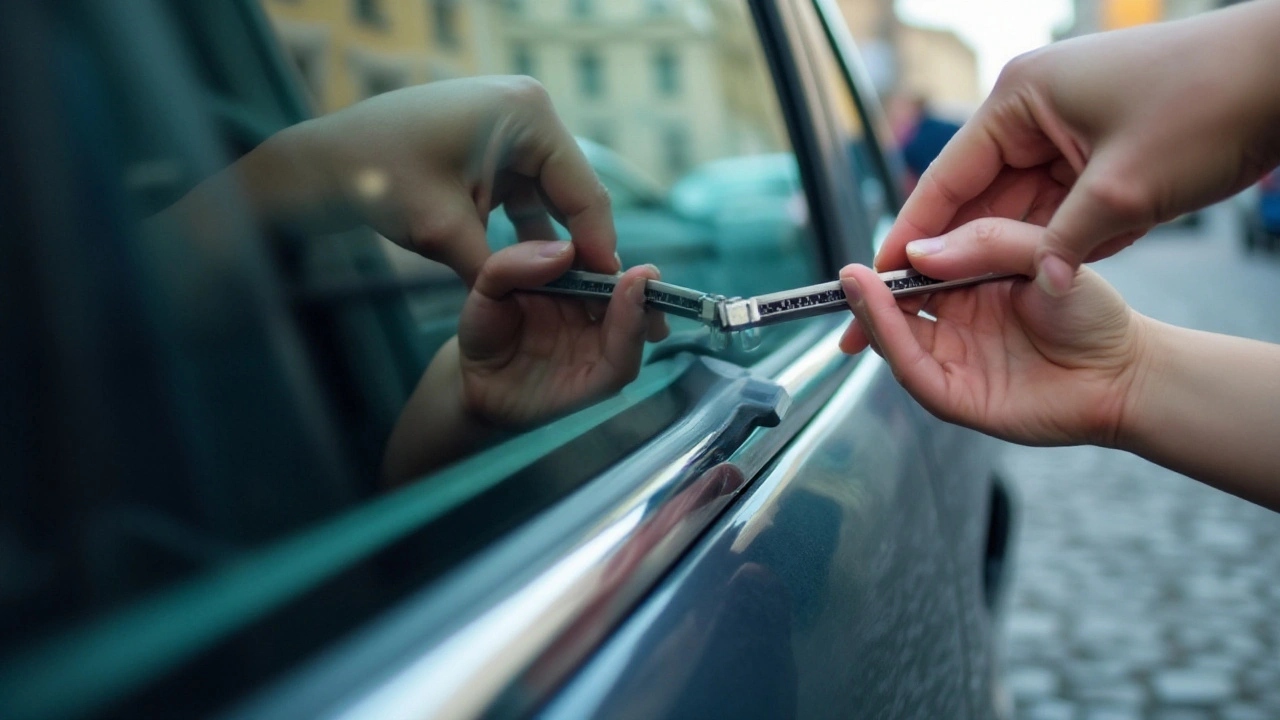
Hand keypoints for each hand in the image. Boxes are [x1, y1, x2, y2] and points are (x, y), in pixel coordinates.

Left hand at [244, 76, 618, 283]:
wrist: (325, 163)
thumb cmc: (378, 180)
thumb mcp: (443, 232)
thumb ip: (503, 266)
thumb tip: (555, 293)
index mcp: (529, 115)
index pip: (584, 190)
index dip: (599, 247)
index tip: (611, 297)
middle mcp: (529, 111)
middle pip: (574, 192)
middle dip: (581, 247)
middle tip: (598, 303)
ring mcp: (513, 126)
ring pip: (552, 197)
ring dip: (556, 243)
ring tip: (572, 295)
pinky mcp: (496, 146)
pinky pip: (527, 194)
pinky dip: (530, 231)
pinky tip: (538, 274)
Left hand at [457, 241, 665, 423]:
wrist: (472, 384)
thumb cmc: (484, 331)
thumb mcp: (486, 289)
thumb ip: (511, 265)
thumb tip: (566, 251)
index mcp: (573, 285)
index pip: (603, 264)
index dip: (609, 252)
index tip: (608, 245)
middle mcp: (593, 313)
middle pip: (631, 296)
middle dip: (642, 283)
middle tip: (645, 271)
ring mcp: (599, 347)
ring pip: (635, 327)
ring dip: (641, 308)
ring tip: (639, 285)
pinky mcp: (597, 382)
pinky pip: (621, 364)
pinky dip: (630, 339)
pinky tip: (632, 319)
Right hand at [842, 218, 1148, 446]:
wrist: (1126, 372)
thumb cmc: (1090, 313)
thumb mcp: (1041, 257)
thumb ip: (987, 244)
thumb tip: (919, 253)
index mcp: (969, 283)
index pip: (915, 268)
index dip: (890, 258)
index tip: (872, 245)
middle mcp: (953, 321)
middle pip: (895, 304)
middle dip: (867, 290)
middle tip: (847, 272)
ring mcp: (952, 359)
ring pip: (896, 337)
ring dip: (871, 312)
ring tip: (856, 284)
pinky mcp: (955, 396)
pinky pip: (913, 368)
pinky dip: (892, 341)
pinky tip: (881, 315)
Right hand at [875, 2, 1279, 293]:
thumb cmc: (1207, 108)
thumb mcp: (1122, 193)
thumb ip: (1055, 245)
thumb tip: (1016, 288)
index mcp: (1020, 100)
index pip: (948, 178)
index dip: (914, 232)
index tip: (883, 276)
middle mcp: (1032, 112)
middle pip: (976, 196)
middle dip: (955, 251)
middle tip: (920, 305)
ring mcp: (1065, 132)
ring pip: (1016, 206)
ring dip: (1004, 251)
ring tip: (967, 306)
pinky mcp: (1096, 153)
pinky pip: (1055, 206)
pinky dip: (1048, 241)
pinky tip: (1028, 279)